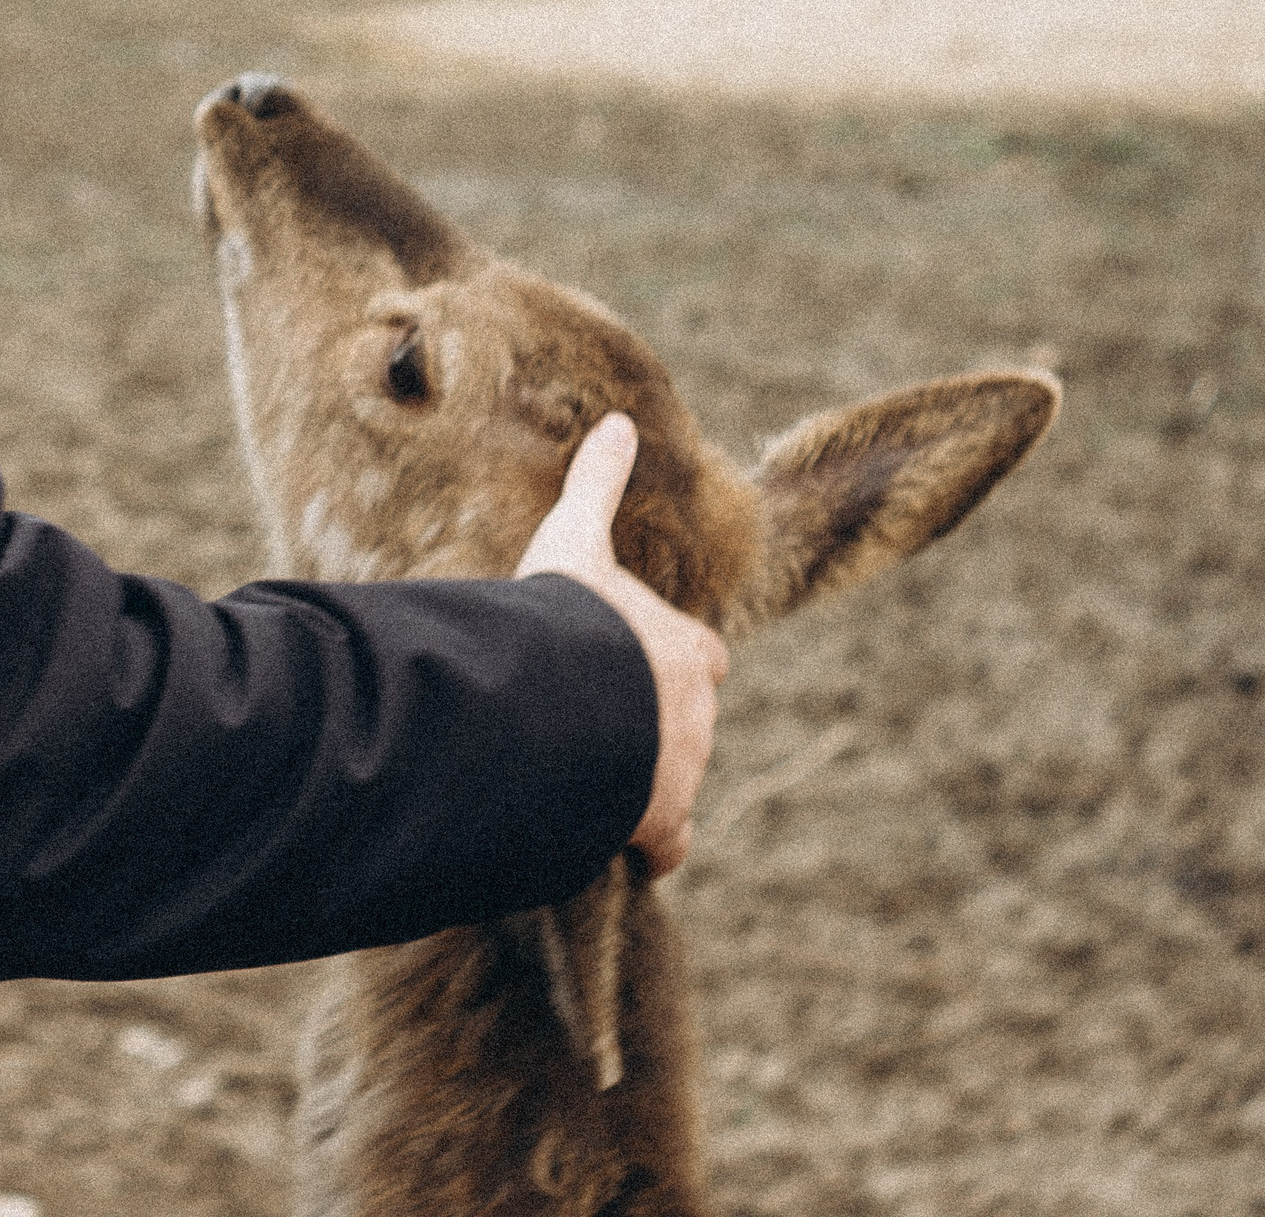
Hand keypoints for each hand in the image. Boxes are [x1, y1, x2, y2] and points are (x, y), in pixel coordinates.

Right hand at [516, 414, 730, 876]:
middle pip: (687, 722)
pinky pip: (669, 844)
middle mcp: (699, 711)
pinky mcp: (661, 822)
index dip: (667, 663)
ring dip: (642, 783)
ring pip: (675, 781)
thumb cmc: (568, 618)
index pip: (701, 658)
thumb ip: (597, 484)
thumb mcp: (575, 541)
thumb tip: (616, 418)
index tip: (631, 668)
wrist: (562, 700)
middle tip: (600, 725)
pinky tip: (613, 843)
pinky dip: (648, 846)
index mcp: (689, 647)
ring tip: (586, 780)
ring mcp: (685, 770)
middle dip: (655, 726)